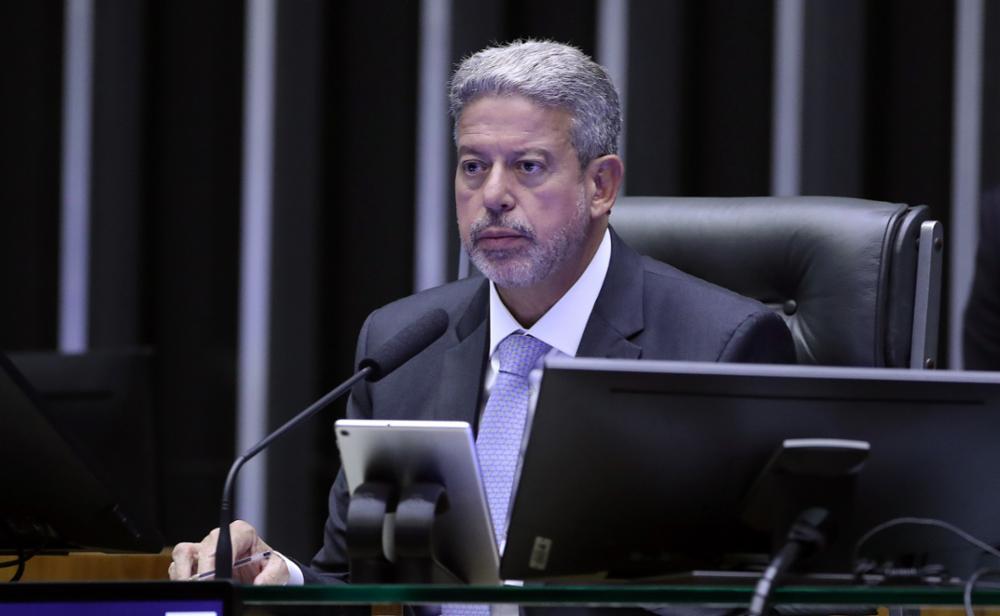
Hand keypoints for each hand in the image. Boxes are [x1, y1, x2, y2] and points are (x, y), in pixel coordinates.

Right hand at [169, 520, 289, 584]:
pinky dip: (181, 579)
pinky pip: (177, 567)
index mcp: (241, 533)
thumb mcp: (278, 569)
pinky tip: (191, 590)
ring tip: (194, 590)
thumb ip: (272, 575)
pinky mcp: (192, 563)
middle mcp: (219, 538)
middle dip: (201, 571)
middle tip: (206, 588)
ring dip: (185, 574)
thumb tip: (258, 584)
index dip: (218, 558)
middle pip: (202, 547)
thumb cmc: (266, 566)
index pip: (225, 538)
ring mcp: (203, 549)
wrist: (258, 574)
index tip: (217, 577)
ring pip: (183, 554)